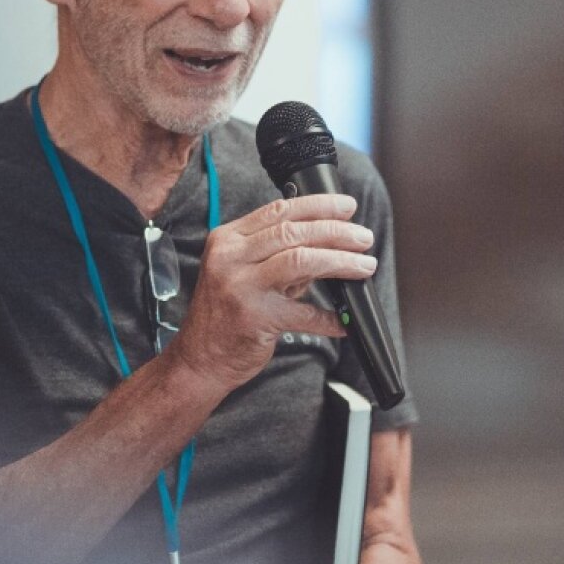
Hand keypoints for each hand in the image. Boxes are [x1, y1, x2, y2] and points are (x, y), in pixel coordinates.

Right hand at [170, 193, 375, 390]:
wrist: (199, 358)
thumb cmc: (224, 313)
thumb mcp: (242, 272)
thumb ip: (278, 255)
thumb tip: (327, 242)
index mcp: (228, 239)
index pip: (279, 210)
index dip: (319, 205)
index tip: (347, 207)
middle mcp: (231, 257)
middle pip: (293, 232)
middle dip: (337, 231)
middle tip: (363, 237)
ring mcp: (241, 286)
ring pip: (301, 260)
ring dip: (339, 261)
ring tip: (364, 264)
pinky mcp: (255, 317)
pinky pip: (303, 314)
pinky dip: (328, 317)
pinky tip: (343, 320)